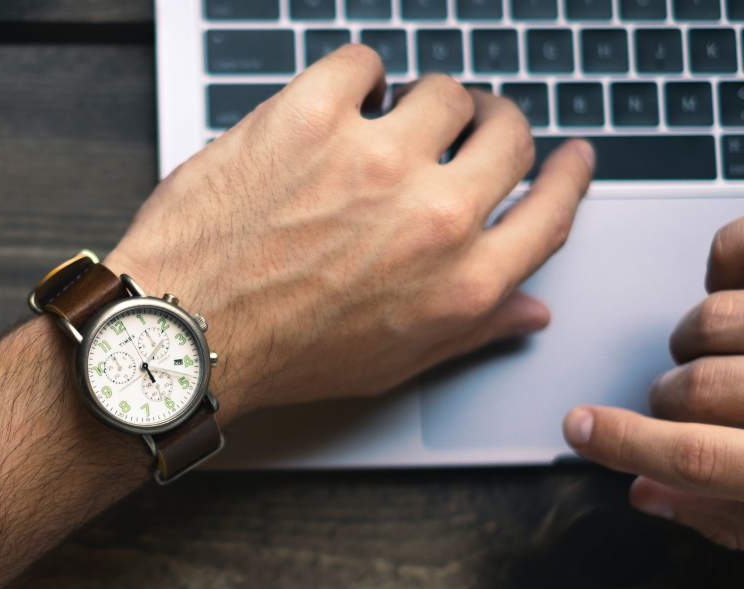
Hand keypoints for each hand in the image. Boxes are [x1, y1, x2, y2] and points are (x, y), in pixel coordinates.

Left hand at [104, 45, 594, 418]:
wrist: (183, 334)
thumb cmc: (277, 354)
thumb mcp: (391, 363)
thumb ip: (470, 330)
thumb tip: (528, 307)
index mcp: (462, 281)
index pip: (552, 209)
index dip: (567, 175)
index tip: (568, 156)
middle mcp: (432, 217)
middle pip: (508, 135)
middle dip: (495, 125)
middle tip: (469, 126)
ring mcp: (373, 159)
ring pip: (442, 91)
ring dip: (421, 102)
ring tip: (387, 121)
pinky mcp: (310, 118)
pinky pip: (362, 63)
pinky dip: (355, 77)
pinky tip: (337, 102)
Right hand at [564, 217, 743, 549]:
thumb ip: (731, 515)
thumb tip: (649, 493)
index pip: (697, 457)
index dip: (624, 445)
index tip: (580, 430)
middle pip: (692, 389)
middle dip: (670, 400)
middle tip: (686, 402)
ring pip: (710, 320)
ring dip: (699, 337)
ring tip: (728, 348)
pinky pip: (735, 246)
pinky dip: (722, 262)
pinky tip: (735, 288)